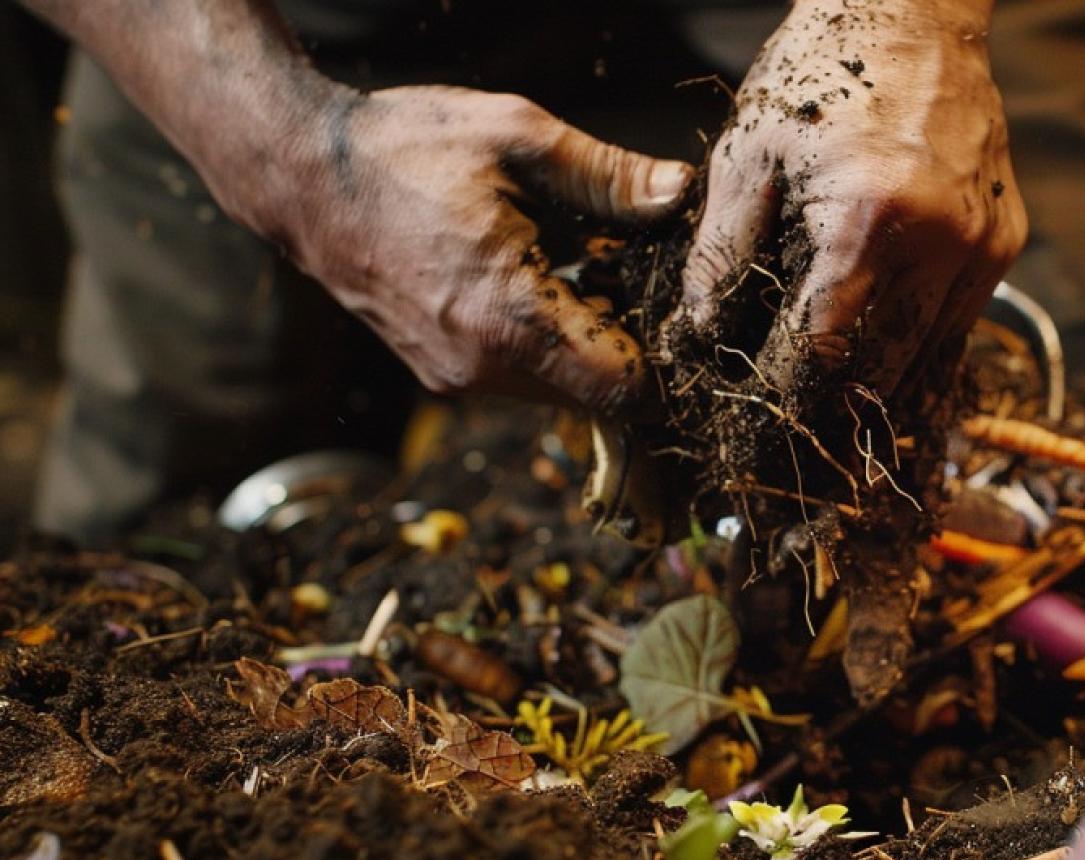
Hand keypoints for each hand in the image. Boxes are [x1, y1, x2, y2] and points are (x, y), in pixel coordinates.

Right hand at [257, 86, 692, 412]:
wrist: (300, 175)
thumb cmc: (403, 148)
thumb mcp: (517, 137)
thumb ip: (608, 175)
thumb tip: (680, 194)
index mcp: (509, 317)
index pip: (624, 385)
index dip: (663, 352)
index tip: (671, 300)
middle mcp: (482, 367)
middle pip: (597, 392)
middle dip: (629, 339)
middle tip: (632, 268)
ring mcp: (455, 378)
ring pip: (560, 388)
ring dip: (587, 341)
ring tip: (585, 263)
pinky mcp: (439, 373)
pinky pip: (519, 377)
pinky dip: (546, 342)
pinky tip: (542, 276)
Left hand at [675, 0, 1025, 397]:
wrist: (915, 15)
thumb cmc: (820, 72)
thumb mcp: (747, 154)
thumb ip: (722, 253)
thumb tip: (704, 337)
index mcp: (867, 221)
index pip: (822, 352)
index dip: (783, 396)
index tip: (753, 424)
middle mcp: (941, 244)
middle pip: (881, 373)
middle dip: (831, 412)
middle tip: (789, 442)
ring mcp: (983, 247)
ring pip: (928, 362)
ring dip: (878, 394)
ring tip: (833, 423)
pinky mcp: (1004, 243)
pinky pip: (959, 329)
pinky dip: (918, 355)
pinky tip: (883, 373)